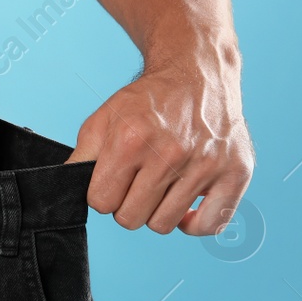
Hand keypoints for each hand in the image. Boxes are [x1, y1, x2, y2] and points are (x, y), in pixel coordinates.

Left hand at [67, 63, 253, 235]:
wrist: (197, 75)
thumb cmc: (149, 100)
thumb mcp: (105, 117)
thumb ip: (82, 155)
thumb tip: (65, 186)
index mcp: (131, 140)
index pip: (101, 202)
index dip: (102, 193)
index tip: (113, 178)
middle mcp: (170, 154)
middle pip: (130, 218)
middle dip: (126, 203)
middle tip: (136, 181)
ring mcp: (206, 165)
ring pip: (164, 224)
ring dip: (156, 210)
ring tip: (160, 184)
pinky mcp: (236, 173)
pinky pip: (209, 225)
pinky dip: (193, 222)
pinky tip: (184, 202)